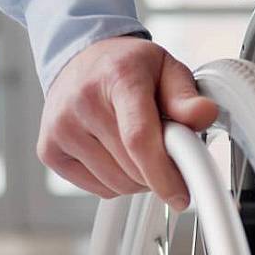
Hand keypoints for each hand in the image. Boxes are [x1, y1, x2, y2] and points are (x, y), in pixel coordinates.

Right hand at [37, 36, 217, 208]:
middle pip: (131, 167)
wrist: (81, 59)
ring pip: (116, 184)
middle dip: (159, 170)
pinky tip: (116, 153)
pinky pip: (98, 189)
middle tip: (165, 148)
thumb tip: (204, 115)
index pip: (138, 138)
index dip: (163, 174)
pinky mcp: (49, 150)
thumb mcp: (167, 69)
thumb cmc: (128, 67)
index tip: (181, 196)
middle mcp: (82, 102)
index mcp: (118, 78)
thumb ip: (186, 97)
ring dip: (139, 179)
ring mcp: (60, 128)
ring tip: (139, 148)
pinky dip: (117, 181)